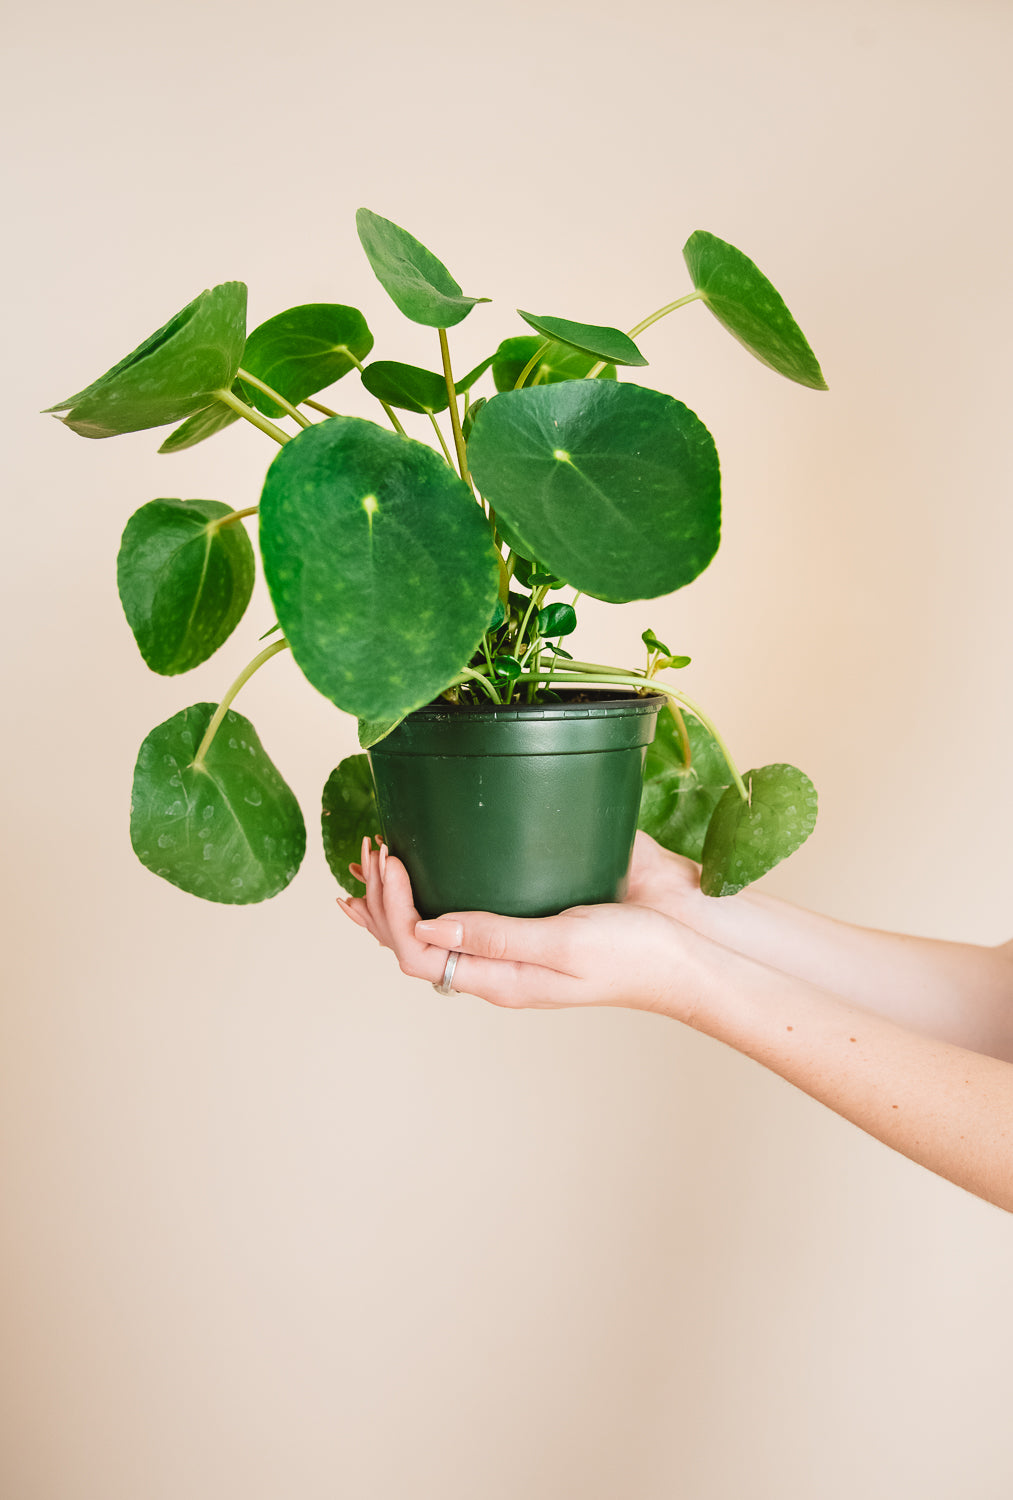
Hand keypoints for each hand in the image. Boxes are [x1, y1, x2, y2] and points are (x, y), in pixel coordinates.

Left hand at [339, 835, 707, 1014]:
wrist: (688, 952)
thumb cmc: (636, 953)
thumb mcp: (564, 940)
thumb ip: (497, 934)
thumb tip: (429, 929)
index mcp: (502, 980)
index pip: (418, 953)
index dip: (392, 910)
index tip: (392, 860)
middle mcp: (499, 968)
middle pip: (415, 945)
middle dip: (382, 902)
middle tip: (369, 851)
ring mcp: (513, 948)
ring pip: (434, 933)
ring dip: (398, 901)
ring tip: (373, 865)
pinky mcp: (532, 923)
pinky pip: (466, 918)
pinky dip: (433, 895)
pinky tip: (428, 874)